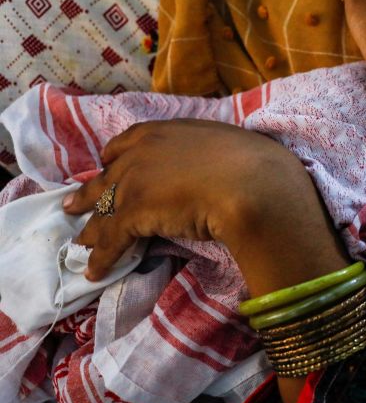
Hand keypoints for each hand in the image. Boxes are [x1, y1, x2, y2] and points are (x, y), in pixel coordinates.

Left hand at [61, 119, 325, 281]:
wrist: (252, 184)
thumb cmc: (254, 162)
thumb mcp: (229, 145)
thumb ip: (211, 152)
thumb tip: (223, 163)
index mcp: (165, 131)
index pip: (126, 142)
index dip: (114, 159)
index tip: (107, 167)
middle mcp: (141, 152)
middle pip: (107, 176)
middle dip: (89, 194)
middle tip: (73, 206)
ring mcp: (134, 182)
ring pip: (104, 209)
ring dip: (92, 230)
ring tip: (81, 244)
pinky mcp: (133, 213)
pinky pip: (110, 239)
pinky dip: (101, 257)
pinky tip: (95, 271)